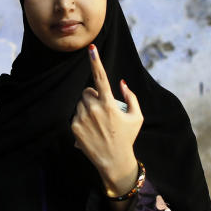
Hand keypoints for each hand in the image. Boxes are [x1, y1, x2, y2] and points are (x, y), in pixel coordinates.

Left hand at [71, 44, 143, 195]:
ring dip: (87, 108)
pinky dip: (82, 119)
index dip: (95, 61)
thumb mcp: (136, 117)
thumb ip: (131, 97)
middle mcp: (94, 109)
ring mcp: (82, 118)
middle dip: (92, 96)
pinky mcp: (74, 127)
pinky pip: (75, 115)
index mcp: (109, 104)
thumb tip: (121, 83)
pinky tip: (91, 130)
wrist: (114, 161)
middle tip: (101, 109)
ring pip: (80, 103)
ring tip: (97, 123)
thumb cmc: (127, 138)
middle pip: (87, 91)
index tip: (91, 48)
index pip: (100, 77)